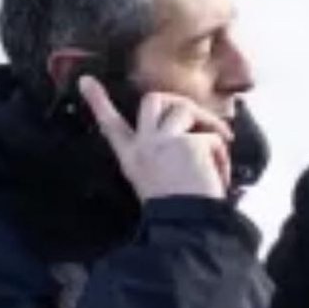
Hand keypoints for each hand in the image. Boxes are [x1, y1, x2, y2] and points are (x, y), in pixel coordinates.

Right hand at [79, 76, 232, 200]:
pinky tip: (222, 176)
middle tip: (200, 117)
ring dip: (209, 122)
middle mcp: (144, 145)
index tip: (86, 81)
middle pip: (152, 100)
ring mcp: (164, 141)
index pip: (110, 125)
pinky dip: (222, 155)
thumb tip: (194, 141)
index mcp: (133, 158)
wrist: (187, 226)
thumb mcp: (158, 184)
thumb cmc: (179, 213)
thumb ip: (165, 159)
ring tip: (222, 144)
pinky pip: (212, 138)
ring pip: (184, 108)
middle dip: (178, 101)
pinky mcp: (188, 143)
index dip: (98, 102)